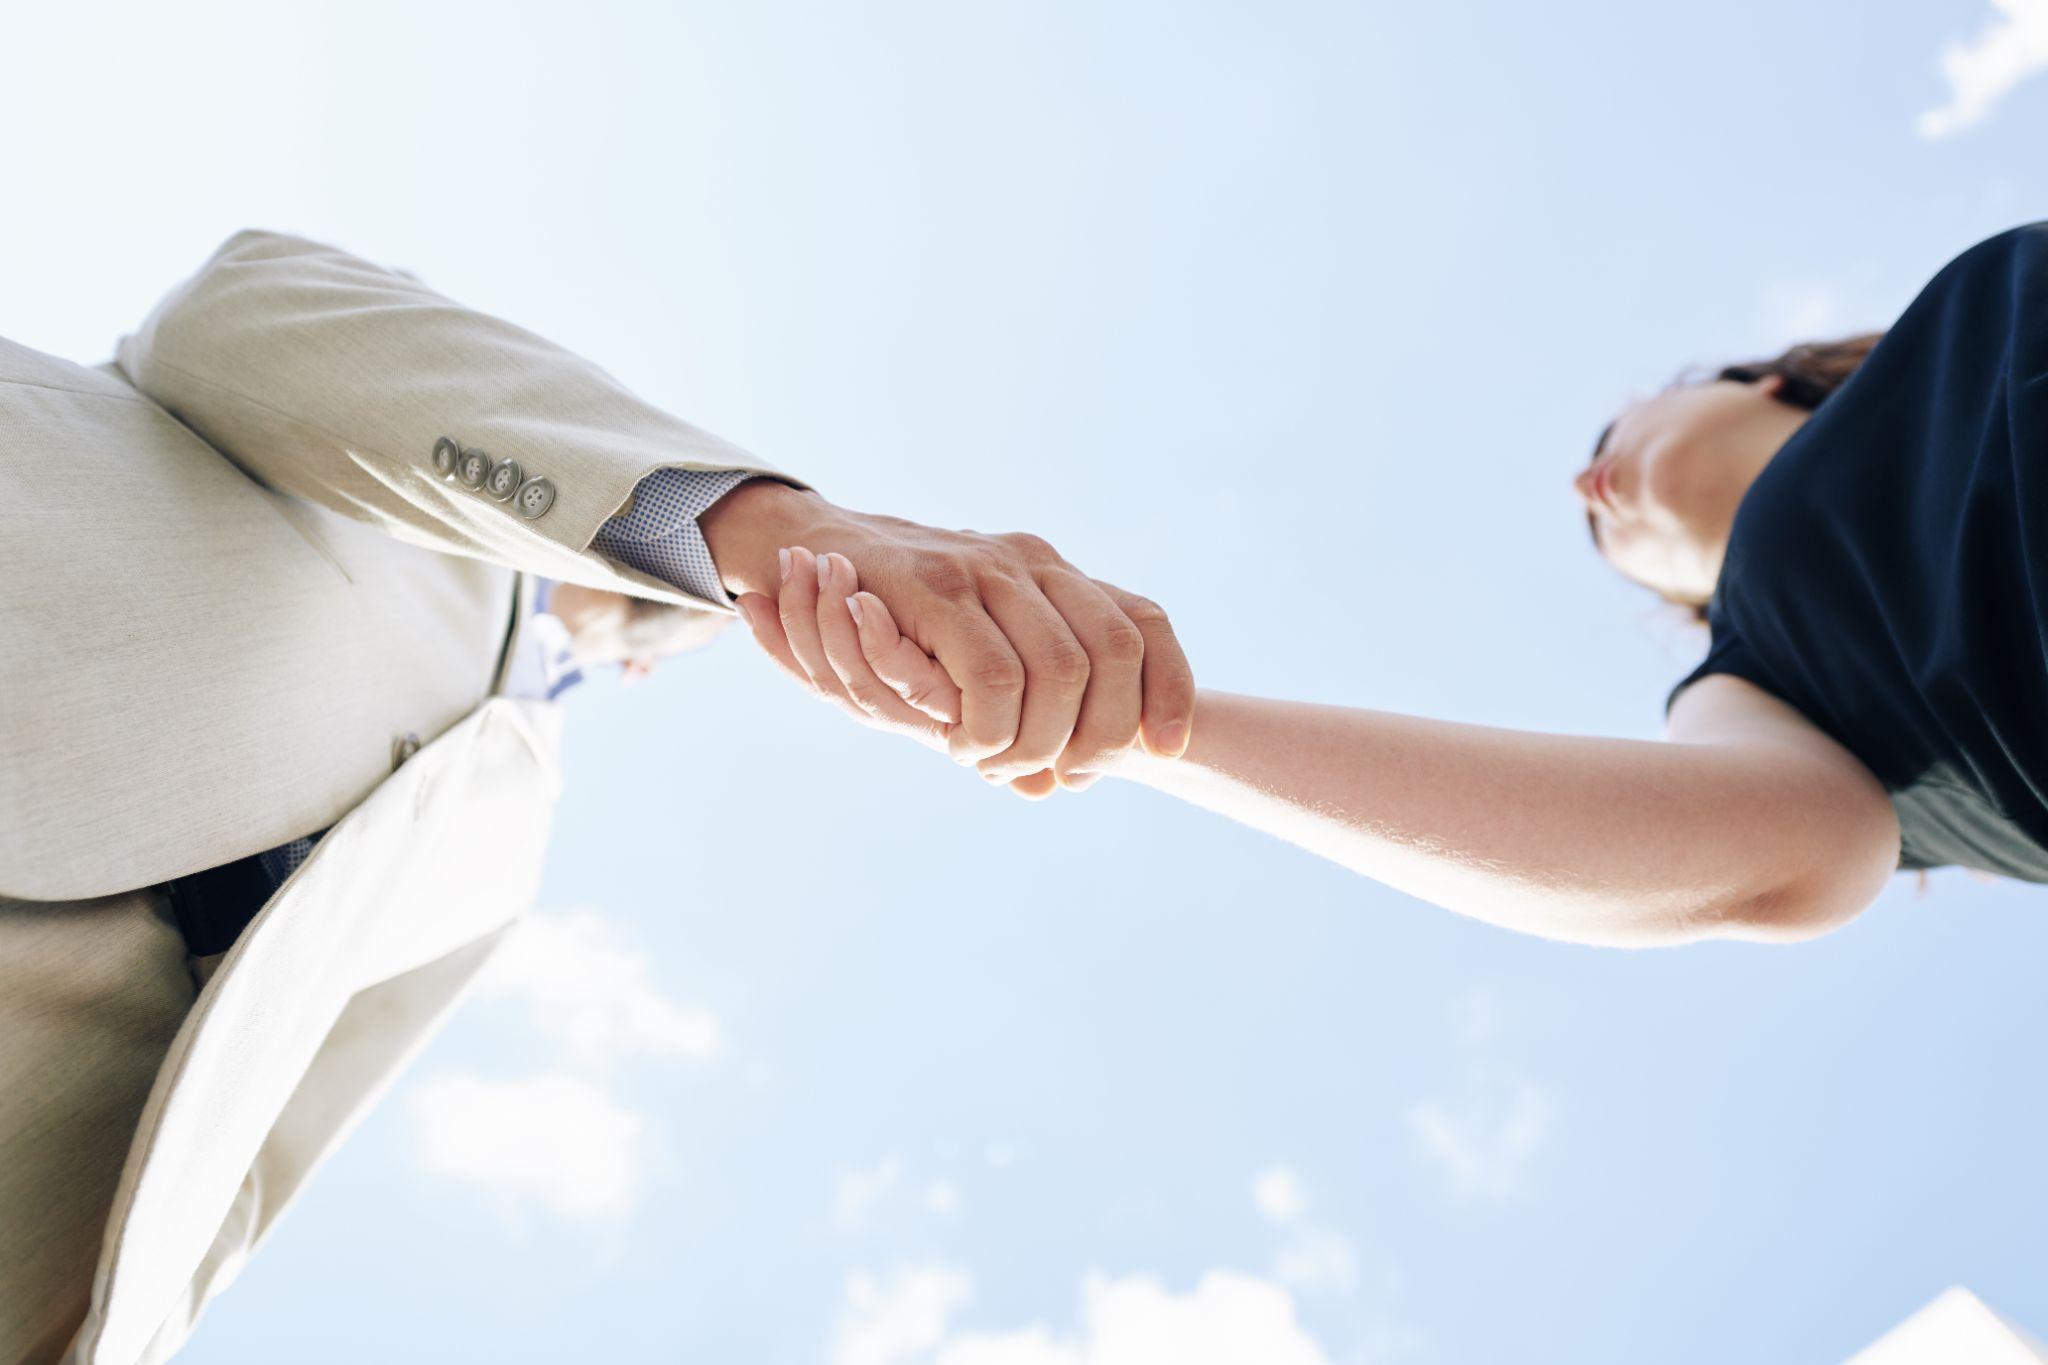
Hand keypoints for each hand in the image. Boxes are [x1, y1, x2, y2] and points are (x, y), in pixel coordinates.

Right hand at [738, 549, 1174, 795]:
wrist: (817, 552)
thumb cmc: (905, 624)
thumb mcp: (979, 653)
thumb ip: (1021, 707)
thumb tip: (1054, 789)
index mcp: (1058, 574)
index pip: (1145, 622)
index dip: (1169, 689)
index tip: (1164, 750)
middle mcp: (1033, 561)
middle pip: (1114, 653)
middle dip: (1101, 733)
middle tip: (1066, 776)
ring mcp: (987, 568)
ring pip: (1062, 670)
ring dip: (1040, 739)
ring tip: (1005, 766)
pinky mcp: (936, 587)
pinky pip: (995, 676)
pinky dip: (992, 729)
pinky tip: (967, 747)